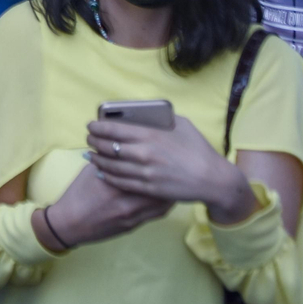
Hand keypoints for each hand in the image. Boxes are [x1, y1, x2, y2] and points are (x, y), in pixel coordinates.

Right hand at [42, 163, 173, 247]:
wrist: (70, 222)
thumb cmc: (78, 193)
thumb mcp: (90, 171)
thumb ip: (108, 160)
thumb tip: (121, 146)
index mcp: (114, 182)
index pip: (143, 170)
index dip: (157, 162)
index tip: (165, 153)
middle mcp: (126, 200)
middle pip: (157, 188)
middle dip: (169, 178)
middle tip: (177, 167)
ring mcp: (132, 215)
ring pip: (161, 204)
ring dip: (170, 193)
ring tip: (176, 182)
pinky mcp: (133, 225)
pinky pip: (156, 215)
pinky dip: (164, 205)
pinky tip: (167, 198)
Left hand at [86, 116, 255, 224]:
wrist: (213, 180)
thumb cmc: (199, 149)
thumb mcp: (182, 125)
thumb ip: (162, 118)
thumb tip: (145, 114)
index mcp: (150, 135)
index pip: (113, 128)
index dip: (97, 126)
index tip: (90, 125)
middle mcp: (144, 153)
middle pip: (108, 147)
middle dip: (93, 142)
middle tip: (89, 138)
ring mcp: (145, 173)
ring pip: (111, 166)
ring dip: (97, 160)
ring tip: (90, 155)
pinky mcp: (148, 189)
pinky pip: (121, 182)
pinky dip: (108, 176)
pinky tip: (101, 172)